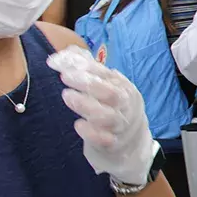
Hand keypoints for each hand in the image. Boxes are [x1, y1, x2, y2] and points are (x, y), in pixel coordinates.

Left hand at [47, 46, 156, 185]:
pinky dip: (92, 133)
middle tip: (65, 77)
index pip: (107, 75)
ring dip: (87, 105)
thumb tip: (68, 52)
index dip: (88, 68)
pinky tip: (79, 125)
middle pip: (110, 92)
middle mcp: (125, 106)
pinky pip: (106, 140)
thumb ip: (89, 73)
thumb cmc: (113, 111)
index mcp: (124, 88)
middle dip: (88, 83)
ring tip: (67, 96)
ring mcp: (120, 126)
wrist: (132, 144)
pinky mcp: (114, 145)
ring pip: (108, 116)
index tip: (65, 64)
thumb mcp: (106, 90)